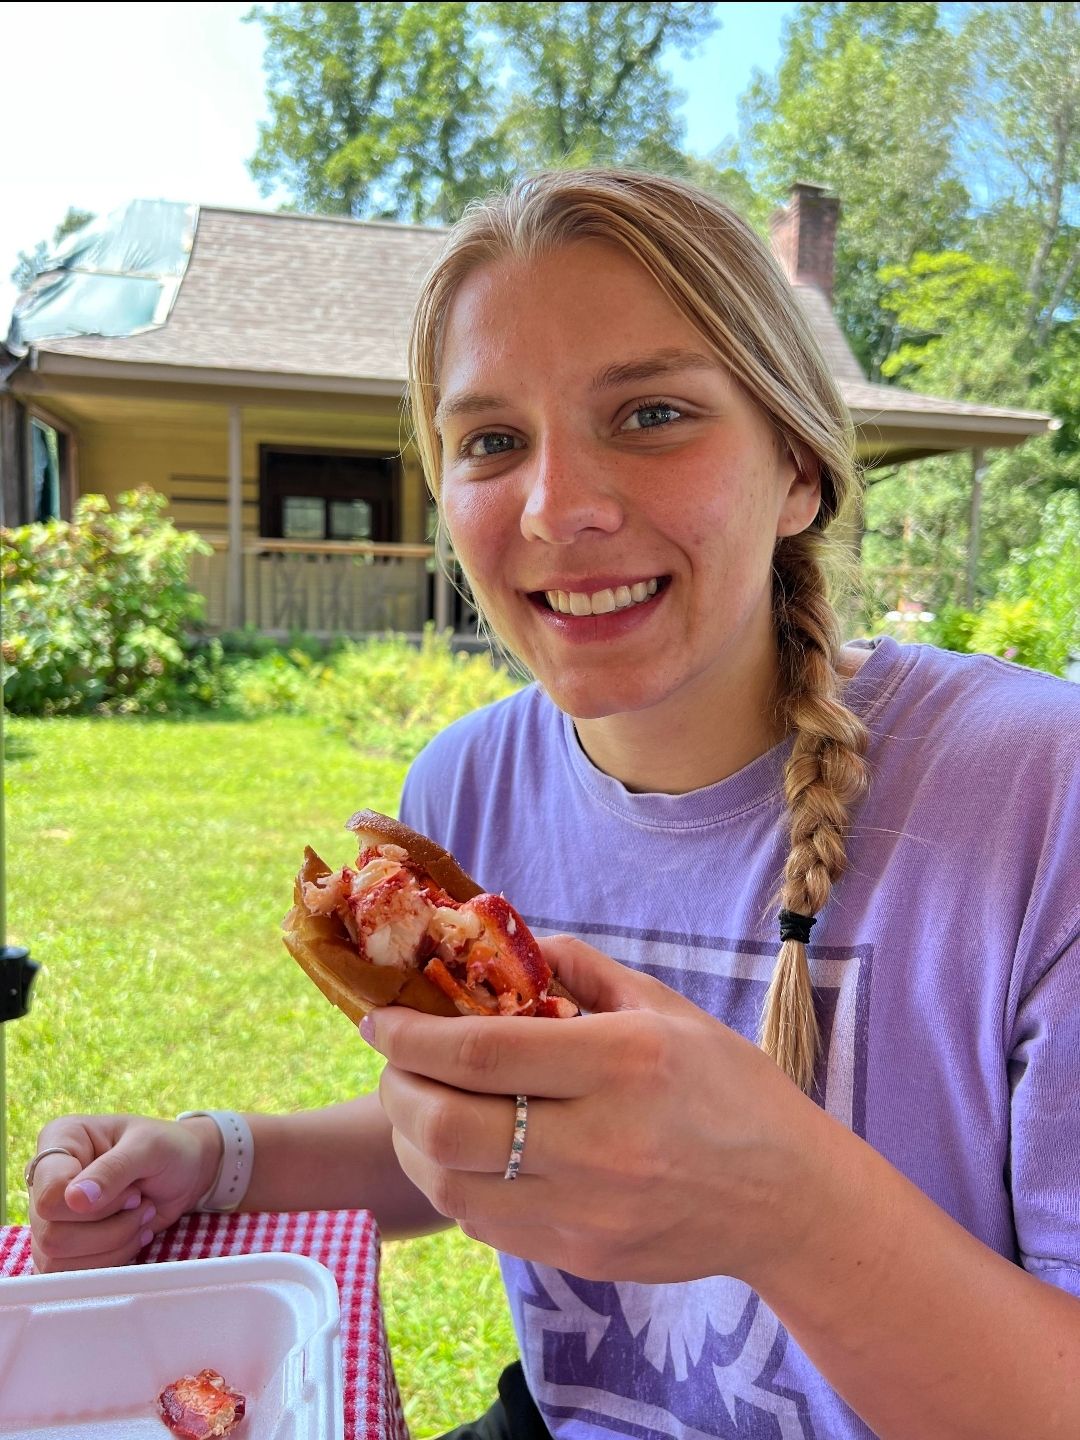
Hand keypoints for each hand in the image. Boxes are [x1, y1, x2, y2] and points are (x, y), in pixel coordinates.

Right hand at [27, 1114, 220, 1272]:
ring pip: (58, 1258)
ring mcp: (50, 1214)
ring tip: (141, 1215)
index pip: (49, 1194)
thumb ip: (114, 1170)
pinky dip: (112, 1259)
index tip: (132, 1191)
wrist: (185, 1171)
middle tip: (139, 1201)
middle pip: (51, 1234)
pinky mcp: (63, 1244)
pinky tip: (134, 1234)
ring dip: (113, 1243)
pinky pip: (72, 1272)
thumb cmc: (167, 1148)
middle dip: (109, 1226)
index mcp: (60, 1140)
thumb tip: (75, 1200)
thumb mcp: (150, 1147)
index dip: (92, 1206)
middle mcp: (45, 1178)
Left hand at [370, 936, 825, 1283]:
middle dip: (394, 1090)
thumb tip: (506, 943)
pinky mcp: (579, 1256)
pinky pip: (483, 1223)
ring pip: (449, 1186)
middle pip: (445, 1128)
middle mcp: (598, 1141)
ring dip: (413, 1141)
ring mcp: (586, 1210)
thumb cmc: (729, 1087)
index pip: (479, 1052)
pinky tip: (470, 1153)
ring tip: (421, 1107)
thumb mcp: (665, 1006)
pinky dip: (455, 1182)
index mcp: (621, 1062)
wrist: (788, 1198)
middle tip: (394, 1065)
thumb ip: (580, 968)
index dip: (409, 1035)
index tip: (379, 1019)